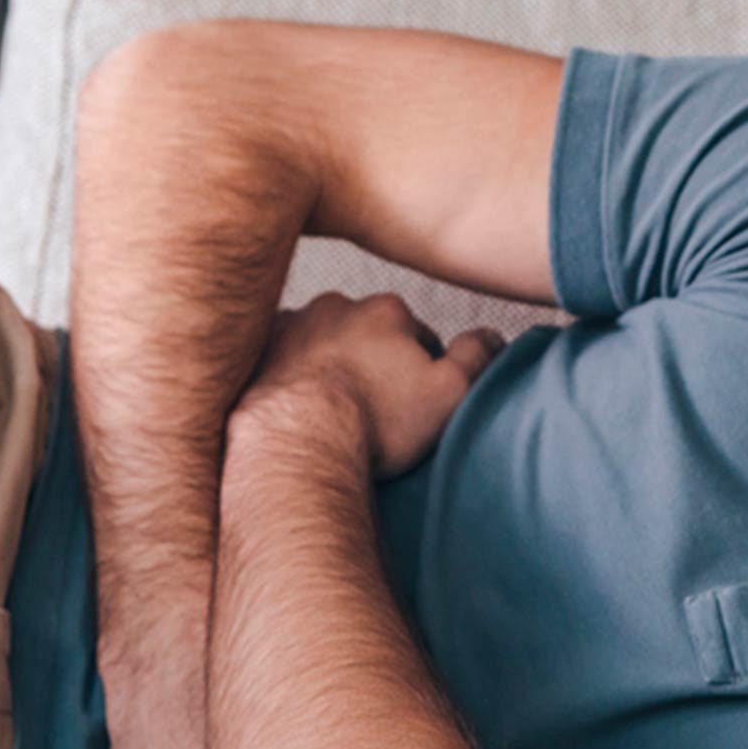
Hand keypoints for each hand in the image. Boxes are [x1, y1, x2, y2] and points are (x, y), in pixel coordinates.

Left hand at [229, 292, 505, 477]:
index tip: (413, 405)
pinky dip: (288, 377)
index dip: (421, 371)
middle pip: (365, 335)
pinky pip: (278, 361)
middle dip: (372, 363)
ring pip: (320, 344)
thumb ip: (477, 358)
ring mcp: (290, 327)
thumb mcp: (450, 394)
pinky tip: (294, 408)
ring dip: (329, 367)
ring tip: (332, 412)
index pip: (416, 336)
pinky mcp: (254, 355)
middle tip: (373, 410)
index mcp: (386, 311)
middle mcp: (336, 306)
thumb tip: (493, 335)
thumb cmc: (375, 422)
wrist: (295, 442)